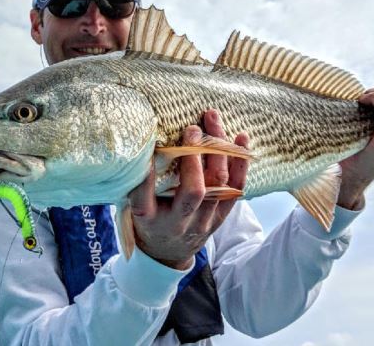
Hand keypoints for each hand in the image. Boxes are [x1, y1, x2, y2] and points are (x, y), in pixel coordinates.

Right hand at [128, 110, 248, 269]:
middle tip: (191, 129)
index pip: (144, 198)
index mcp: (149, 220)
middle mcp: (178, 222)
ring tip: (213, 120)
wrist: (166, 254)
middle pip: (193, 191)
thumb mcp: (133, 207)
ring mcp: (203, 221)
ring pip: (218, 185)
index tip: (151, 148)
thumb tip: (142, 144)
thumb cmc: (147, 222)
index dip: (147, 175)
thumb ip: (137, 184)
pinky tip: (240, 139)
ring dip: (218, 149)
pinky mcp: (220, 217)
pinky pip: (236, 189)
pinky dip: (240, 163)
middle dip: (194, 157)